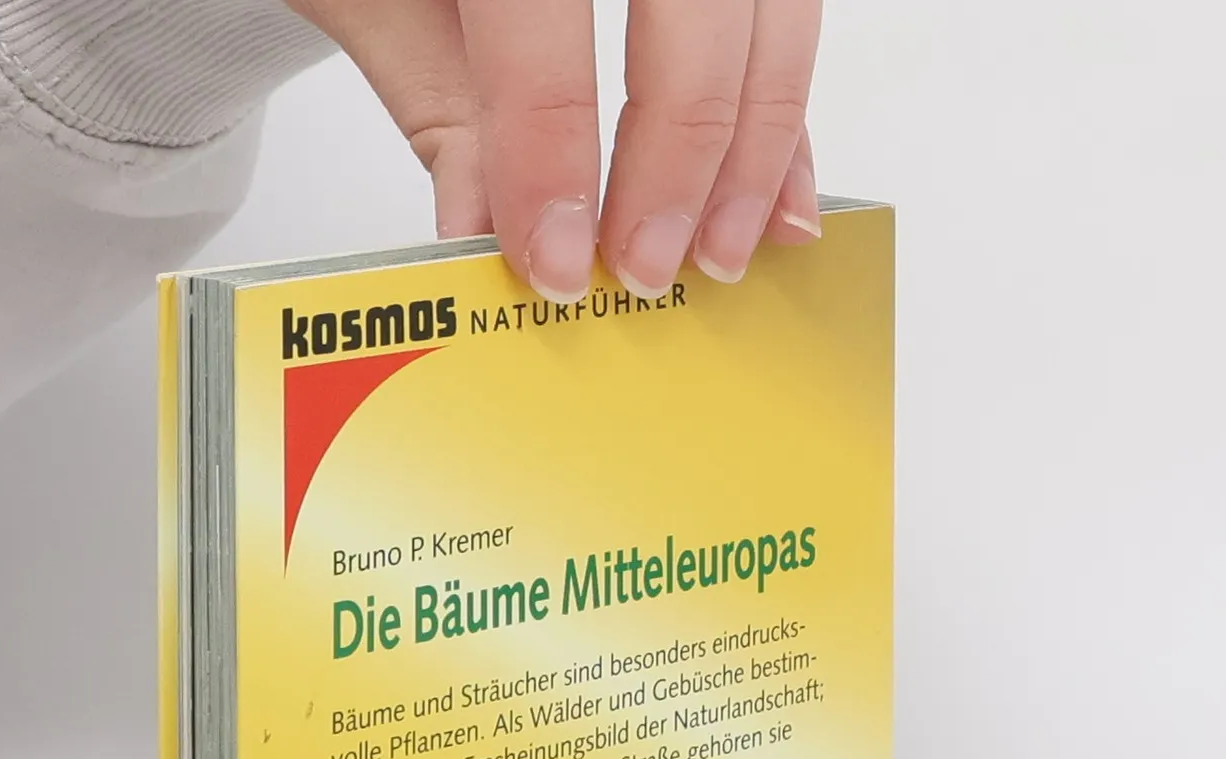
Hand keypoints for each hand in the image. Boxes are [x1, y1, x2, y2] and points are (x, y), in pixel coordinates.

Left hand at [284, 0, 822, 301]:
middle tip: (640, 268)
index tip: (554, 262)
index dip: (551, 154)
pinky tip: (780, 201)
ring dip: (755, 150)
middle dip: (677, 161)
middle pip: (693, 12)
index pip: (540, 23)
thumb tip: (483, 235)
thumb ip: (439, 104)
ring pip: (771, 13)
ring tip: (717, 256)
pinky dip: (785, 111)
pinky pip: (786, 14)